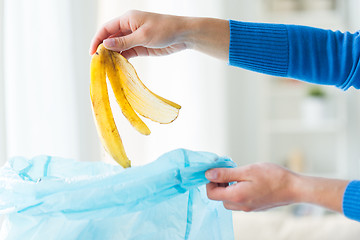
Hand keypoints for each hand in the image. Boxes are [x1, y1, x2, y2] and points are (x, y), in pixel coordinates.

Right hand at [89, 10, 229, 59]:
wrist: (183, 35)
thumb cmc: (165, 29)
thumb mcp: (143, 36)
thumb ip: (124, 41)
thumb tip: (105, 44)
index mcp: (128, 19)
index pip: (106, 28)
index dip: (97, 40)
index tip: (92, 53)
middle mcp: (129, 27)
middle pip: (111, 38)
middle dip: (103, 49)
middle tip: (98, 63)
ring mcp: (135, 37)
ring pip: (118, 46)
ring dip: (112, 55)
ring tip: (106, 67)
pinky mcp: (141, 47)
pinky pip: (128, 52)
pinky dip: (122, 59)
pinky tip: (118, 66)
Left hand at [205, 163, 348, 212]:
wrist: (295, 188)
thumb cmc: (273, 177)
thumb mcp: (247, 171)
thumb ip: (226, 174)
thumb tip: (208, 174)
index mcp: (237, 196)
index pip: (212, 194)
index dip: (210, 182)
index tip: (216, 170)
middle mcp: (241, 206)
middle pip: (219, 198)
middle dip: (219, 184)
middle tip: (227, 171)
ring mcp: (249, 208)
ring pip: (229, 200)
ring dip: (228, 188)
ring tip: (237, 175)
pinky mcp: (255, 207)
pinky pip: (239, 201)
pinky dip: (237, 191)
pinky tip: (246, 181)